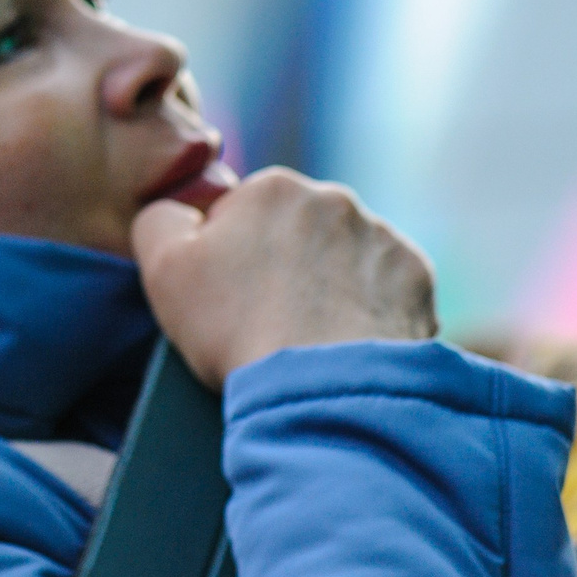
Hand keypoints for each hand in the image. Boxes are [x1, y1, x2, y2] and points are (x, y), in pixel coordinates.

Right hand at [132, 167, 436, 388]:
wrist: (326, 388)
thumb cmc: (236, 327)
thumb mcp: (161, 267)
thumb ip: (160, 219)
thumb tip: (179, 213)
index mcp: (271, 188)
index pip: (239, 214)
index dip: (228, 258)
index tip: (229, 298)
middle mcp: (332, 198)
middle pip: (295, 231)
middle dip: (285, 265)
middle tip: (269, 320)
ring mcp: (381, 236)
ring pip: (343, 256)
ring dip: (330, 284)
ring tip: (313, 337)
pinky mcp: (417, 276)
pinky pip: (385, 286)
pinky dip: (369, 308)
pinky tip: (347, 341)